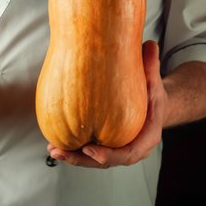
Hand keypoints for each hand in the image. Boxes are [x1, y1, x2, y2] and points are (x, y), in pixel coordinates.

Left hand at [48, 40, 167, 167]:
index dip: (108, 155)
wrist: (152, 106)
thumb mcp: (153, 80)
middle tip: (61, 152)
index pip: (128, 154)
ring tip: (52, 149)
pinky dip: (71, 148)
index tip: (90, 149)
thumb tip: (149, 44)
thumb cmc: (152, 94)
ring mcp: (115, 149)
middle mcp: (129, 148)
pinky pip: (87, 151)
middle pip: (104, 161)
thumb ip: (150, 65)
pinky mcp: (104, 145)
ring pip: (92, 159)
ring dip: (71, 156)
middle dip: (81, 159)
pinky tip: (53, 143)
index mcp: (145, 138)